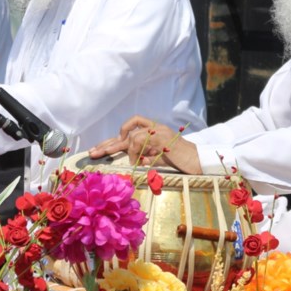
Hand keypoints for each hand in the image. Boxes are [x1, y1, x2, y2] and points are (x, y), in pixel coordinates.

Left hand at [88, 115, 202, 174]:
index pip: (128, 131)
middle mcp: (154, 127)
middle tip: (93, 153)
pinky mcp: (161, 137)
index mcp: (152, 131)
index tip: (100, 148)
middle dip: (107, 144)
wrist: (197, 160)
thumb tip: (131, 160)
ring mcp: (158, 131)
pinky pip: (140, 141)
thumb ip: (143, 156)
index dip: (113, 139)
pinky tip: (138, 161)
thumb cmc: (178, 161)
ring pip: (132, 137)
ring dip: (128, 151)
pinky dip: (136, 152)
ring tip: (133, 162)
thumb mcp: (156, 158)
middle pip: (125, 133)